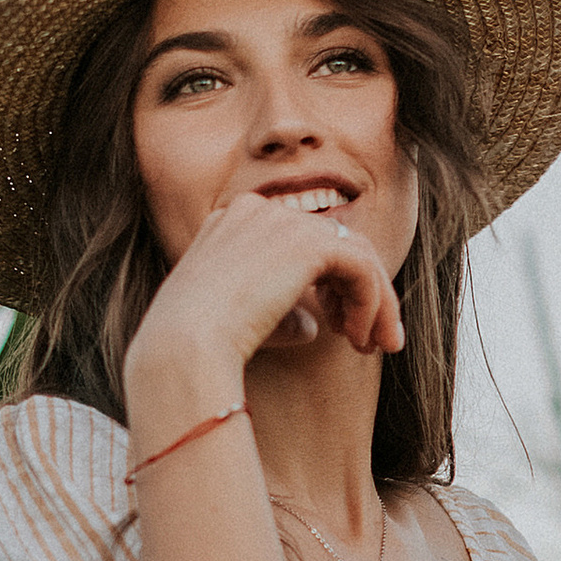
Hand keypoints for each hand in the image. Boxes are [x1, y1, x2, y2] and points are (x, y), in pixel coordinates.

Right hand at [125, 193, 405, 439]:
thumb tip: (313, 326)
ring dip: (375, 301)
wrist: (184, 348)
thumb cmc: (201, 346)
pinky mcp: (307, 242)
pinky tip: (360, 339)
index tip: (338, 327)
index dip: (328, 283)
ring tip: (376, 345)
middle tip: (374, 339)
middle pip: (333, 241)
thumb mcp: (242, 322)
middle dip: (362, 290)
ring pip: (354, 253)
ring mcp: (282, 220)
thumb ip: (280, 313)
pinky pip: (361, 267)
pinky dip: (372, 303)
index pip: (300, 240)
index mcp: (231, 223)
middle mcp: (256, 212)